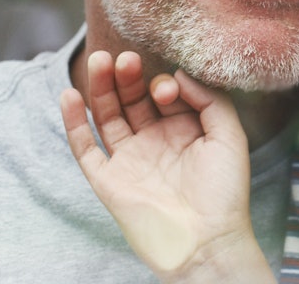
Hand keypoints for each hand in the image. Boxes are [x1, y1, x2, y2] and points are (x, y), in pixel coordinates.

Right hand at [60, 51, 274, 282]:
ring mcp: (130, 159)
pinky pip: (85, 148)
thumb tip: (178, 74)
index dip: (163, 84)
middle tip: (122, 57)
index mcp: (184, 128)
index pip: (165, 94)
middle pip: (132, 99)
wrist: (206, 240)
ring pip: (107, 116)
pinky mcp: (108, 179)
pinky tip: (70, 95)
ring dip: (100, 89)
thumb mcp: (229, 135)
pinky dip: (74, 122)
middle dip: (127, 76)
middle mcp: (155, 140)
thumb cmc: (224, 191)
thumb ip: (209, 100)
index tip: (167, 90)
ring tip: (98, 60)